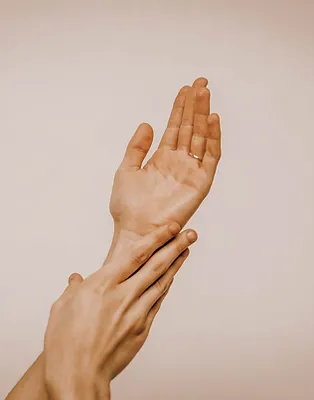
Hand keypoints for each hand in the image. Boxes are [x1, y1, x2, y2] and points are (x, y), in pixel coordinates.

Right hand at [44, 223, 196, 398]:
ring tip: (186, 250)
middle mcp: (124, 295)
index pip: (137, 254)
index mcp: (103, 284)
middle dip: (175, 246)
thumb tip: (76, 279)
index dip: (157, 238)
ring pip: (161, 282)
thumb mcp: (62, 307)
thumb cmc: (66, 342)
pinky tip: (170, 279)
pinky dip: (165, 288)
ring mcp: (136, 312)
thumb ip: (73, 289)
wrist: (78, 375)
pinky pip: (157, 302)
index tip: (171, 227)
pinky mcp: (142, 328)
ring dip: (175, 264)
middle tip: (190, 233)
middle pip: (155, 265)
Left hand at [108, 77, 220, 259]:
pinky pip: (210, 157)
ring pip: (200, 137)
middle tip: (200, 83)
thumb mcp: (126, 170)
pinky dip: (213, 139)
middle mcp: (178, 162)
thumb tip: (147, 123)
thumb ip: (137, 147)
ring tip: (205, 93)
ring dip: (204, 115)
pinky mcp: (200, 183)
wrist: (135, 231)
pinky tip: (213, 120)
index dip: (180, 108)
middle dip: (195, 105)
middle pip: (190, 128)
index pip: (174, 127)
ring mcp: (190, 171)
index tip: (185, 89)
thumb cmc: (128, 207)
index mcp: (162, 158)